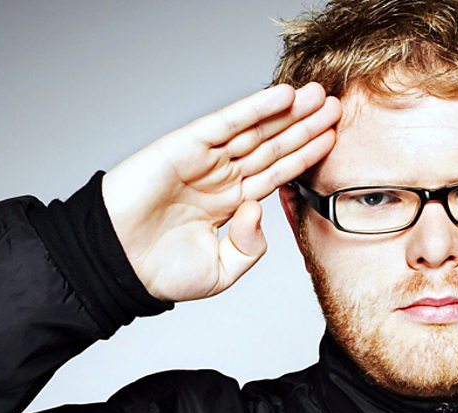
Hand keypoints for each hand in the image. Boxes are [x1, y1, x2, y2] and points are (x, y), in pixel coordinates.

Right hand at [103, 83, 340, 301]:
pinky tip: (282, 96)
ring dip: (287, 112)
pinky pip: (225, 123)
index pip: (276, 173)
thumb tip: (258, 208)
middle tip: (338, 106)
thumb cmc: (160, 272)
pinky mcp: (184, 146)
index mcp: (230, 204)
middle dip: (305, 126)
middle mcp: (220, 177)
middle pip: (272, 145)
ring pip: (255, 130)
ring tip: (319, 95)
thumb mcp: (221, 271)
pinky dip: (253, 108)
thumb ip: (250, 247)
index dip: (305, 155)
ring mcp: (204, 160)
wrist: (118, 266)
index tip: (335, 139)